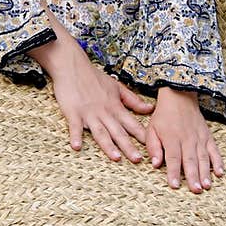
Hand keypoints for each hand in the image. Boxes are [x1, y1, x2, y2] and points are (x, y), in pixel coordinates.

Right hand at [48, 49, 155, 164]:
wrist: (73, 66)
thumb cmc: (94, 77)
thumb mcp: (117, 87)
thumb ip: (132, 100)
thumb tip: (149, 109)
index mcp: (115, 107)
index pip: (132, 124)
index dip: (142, 136)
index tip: (153, 147)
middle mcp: (104, 112)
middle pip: (118, 132)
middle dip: (128, 147)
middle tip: (138, 160)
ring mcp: (89, 114)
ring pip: (100, 132)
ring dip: (108, 145)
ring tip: (116, 158)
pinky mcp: (73, 113)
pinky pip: (75, 127)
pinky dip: (75, 136)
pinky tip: (77, 147)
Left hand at [145, 87, 224, 192]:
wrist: (179, 96)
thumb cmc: (163, 116)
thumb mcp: (151, 129)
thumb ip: (153, 147)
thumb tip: (155, 164)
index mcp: (172, 138)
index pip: (173, 158)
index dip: (173, 173)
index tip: (174, 186)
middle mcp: (187, 139)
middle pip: (190, 160)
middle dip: (193, 177)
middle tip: (196, 190)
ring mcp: (199, 138)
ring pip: (203, 158)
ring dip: (206, 173)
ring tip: (207, 186)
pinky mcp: (207, 137)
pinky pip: (214, 150)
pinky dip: (218, 162)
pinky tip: (220, 173)